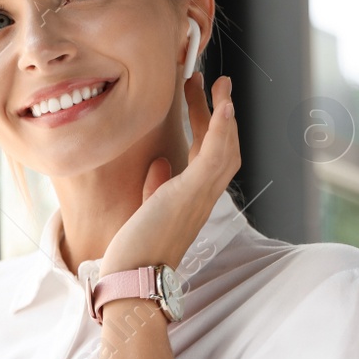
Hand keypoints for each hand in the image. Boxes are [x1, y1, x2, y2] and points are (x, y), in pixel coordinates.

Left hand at [98, 73, 240, 276]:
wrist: (134, 279)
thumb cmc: (137, 251)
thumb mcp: (146, 210)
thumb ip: (156, 186)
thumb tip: (160, 164)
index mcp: (190, 196)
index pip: (204, 152)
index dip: (203, 122)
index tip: (193, 97)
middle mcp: (202, 195)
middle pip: (219, 144)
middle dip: (214, 110)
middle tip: (205, 79)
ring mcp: (201, 195)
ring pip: (225, 146)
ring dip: (223, 112)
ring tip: (219, 83)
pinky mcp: (192, 194)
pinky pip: (215, 156)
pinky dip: (221, 128)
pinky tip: (222, 104)